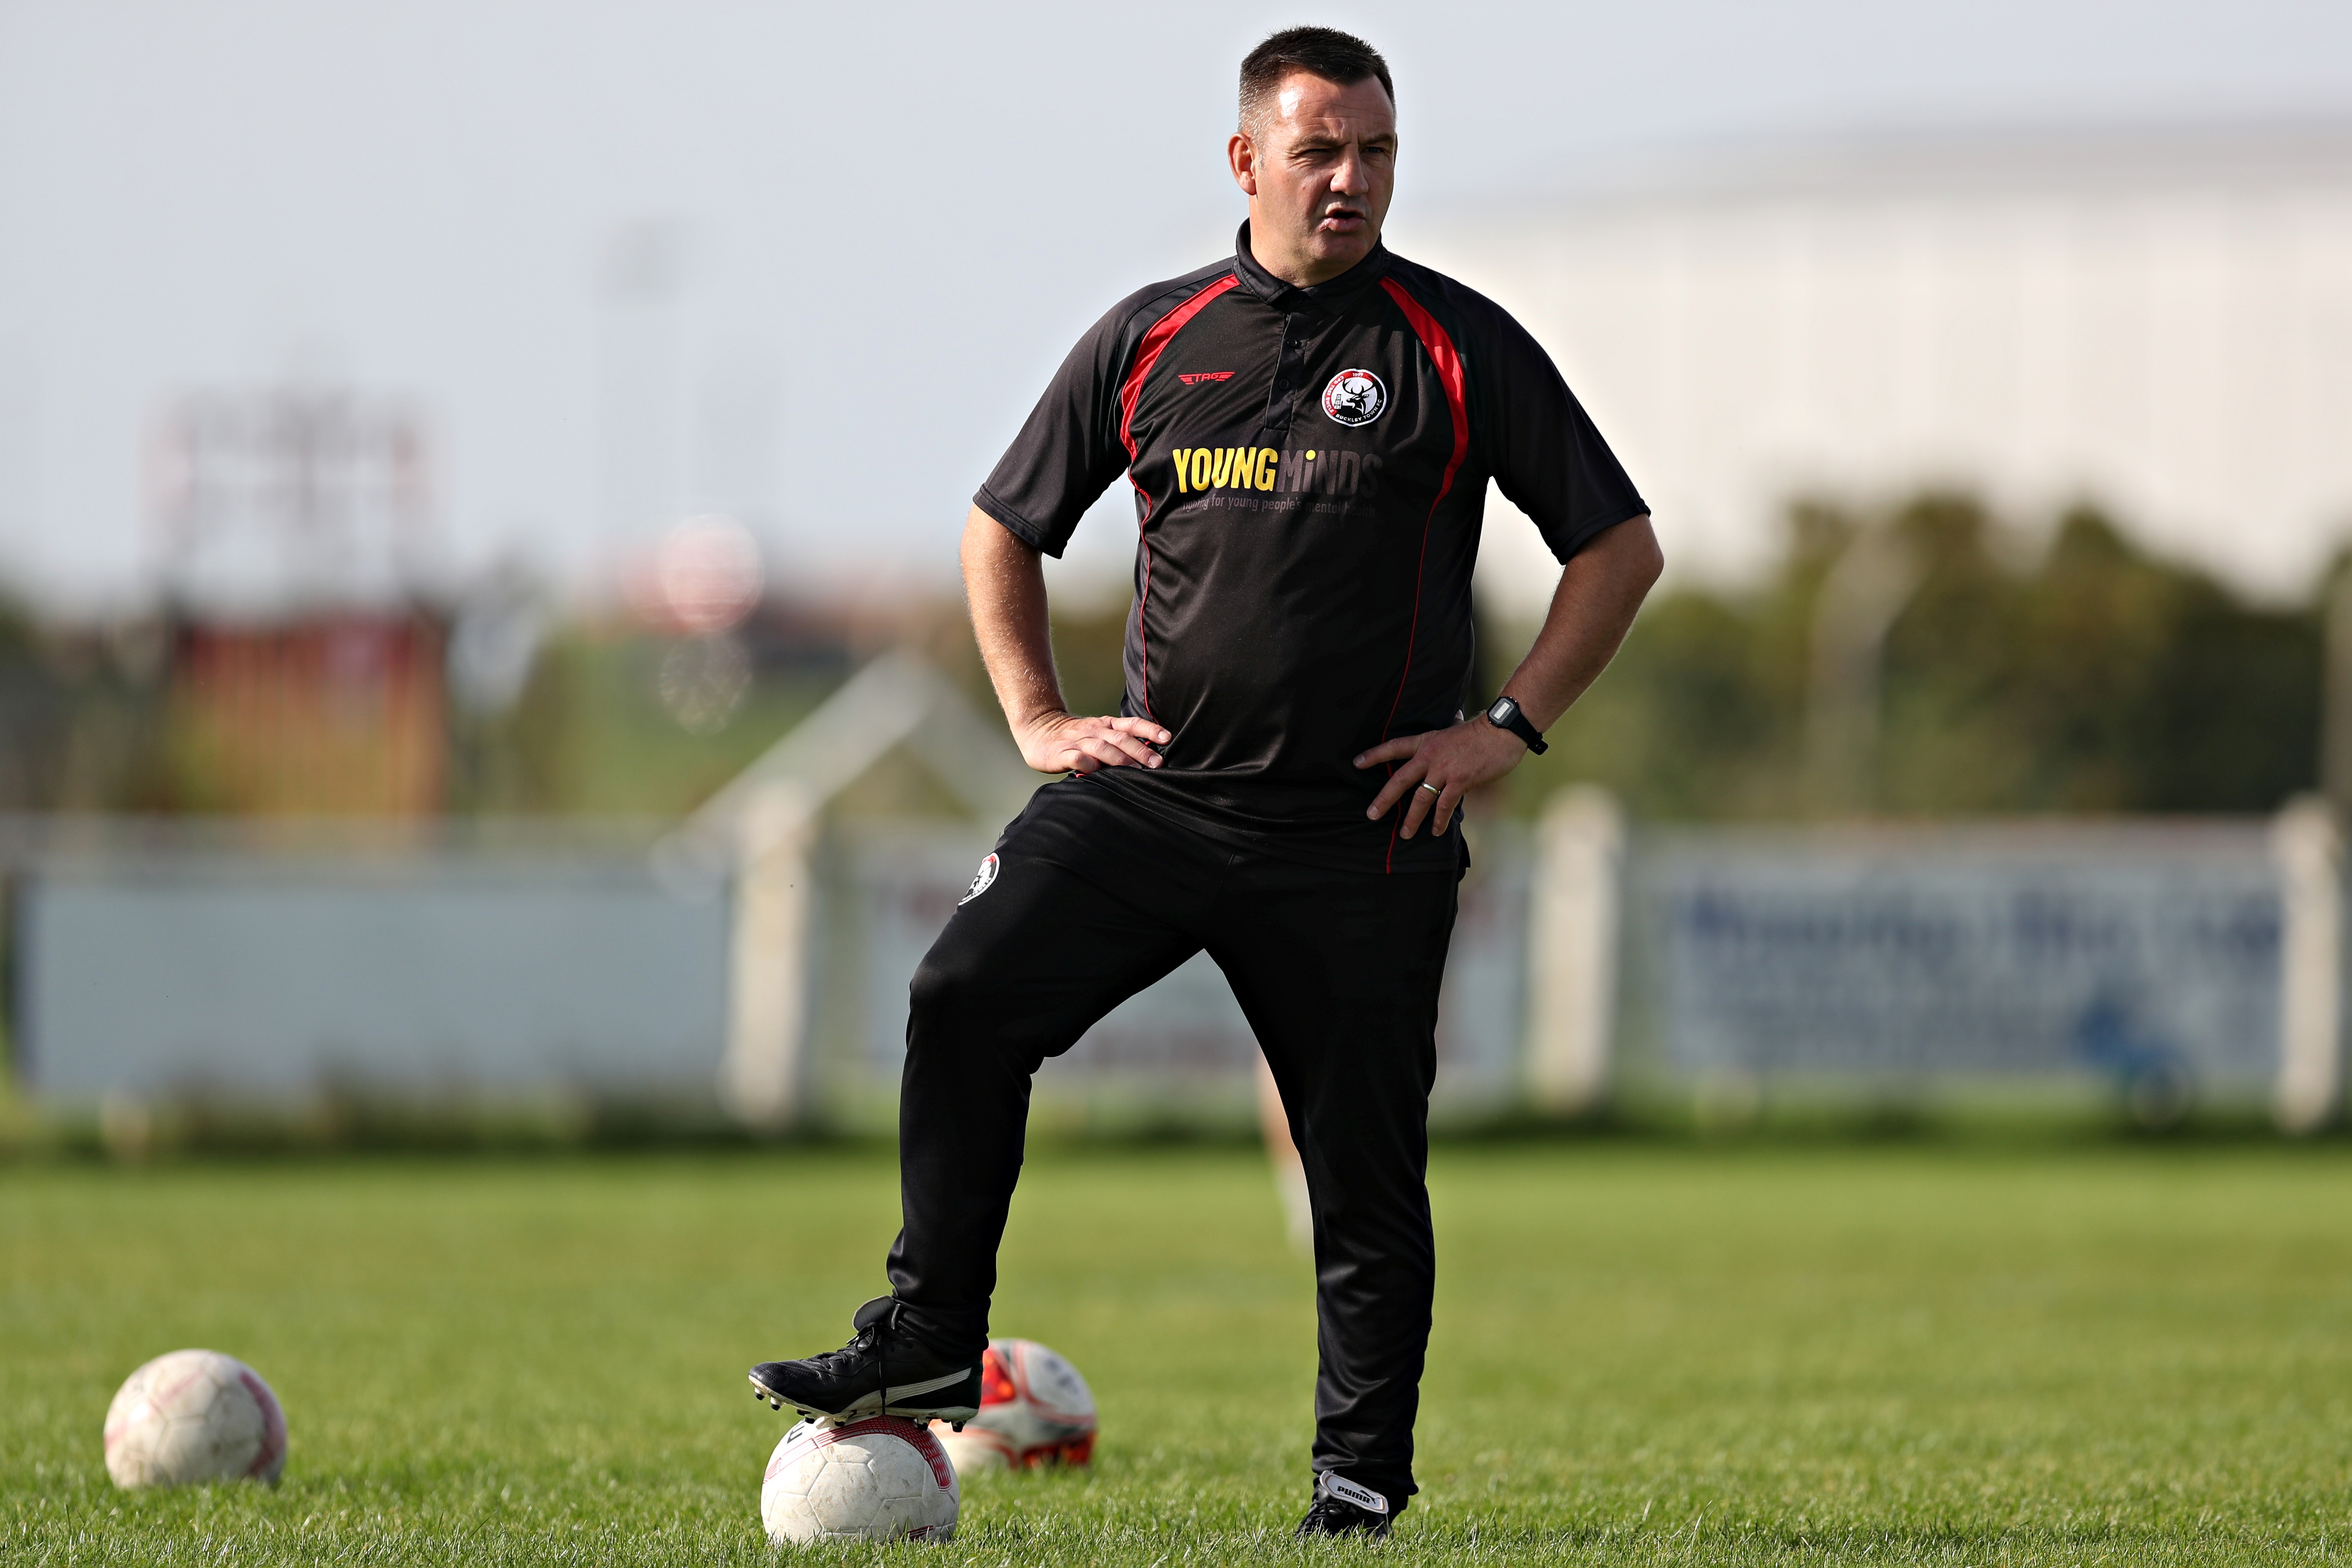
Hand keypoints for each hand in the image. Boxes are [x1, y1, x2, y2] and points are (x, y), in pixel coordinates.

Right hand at [1016, 711, 1170, 774]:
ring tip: (1136, 770)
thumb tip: (1150, 756)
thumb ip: (1119, 741)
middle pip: (1121, 738)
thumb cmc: (1075, 736)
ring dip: (1120, 759)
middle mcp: (1094, 731)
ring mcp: (1078, 742)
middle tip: (1157, 763)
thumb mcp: (1099, 732)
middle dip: (1141, 750)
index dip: (1150, 730)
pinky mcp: (1061, 753)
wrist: (1038, 729)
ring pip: (1102, 748)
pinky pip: (1076, 758)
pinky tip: (1095, 771)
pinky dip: (1087, 764)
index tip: (1167, 737)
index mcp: (1105, 725)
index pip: (1131, 725)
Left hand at [1355, 717, 1528, 837]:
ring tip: (1405, 833)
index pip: (1395, 747)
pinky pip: (1444, 806)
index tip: (1357, 762)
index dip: (1375, 755)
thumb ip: (1446, 737)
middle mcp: (1430, 756)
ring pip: (1421, 799)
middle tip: (1371, 815)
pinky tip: (1435, 831)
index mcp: (1427, 741)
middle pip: (1399, 780)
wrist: (1501, 731)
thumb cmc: (1481, 732)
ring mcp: (1444, 770)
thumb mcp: (1455, 729)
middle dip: (1384, 800)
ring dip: (1412, 818)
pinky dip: (1439, 820)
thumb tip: (1450, 726)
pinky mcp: (1460, 781)